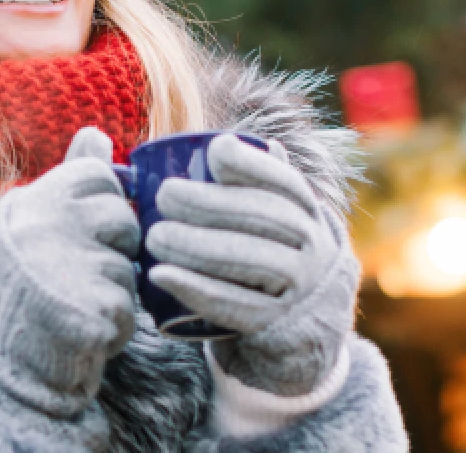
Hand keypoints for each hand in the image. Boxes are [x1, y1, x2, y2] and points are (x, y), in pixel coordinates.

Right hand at [0, 127, 140, 417]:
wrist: (2, 366)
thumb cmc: (27, 287)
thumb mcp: (37, 224)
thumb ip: (70, 178)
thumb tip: (96, 132)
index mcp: (28, 202)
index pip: (98, 174)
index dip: (103, 205)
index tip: (82, 231)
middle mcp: (42, 227)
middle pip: (122, 217)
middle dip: (114, 248)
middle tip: (78, 273)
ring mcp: (64, 268)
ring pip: (129, 264)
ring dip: (115, 288)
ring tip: (77, 302)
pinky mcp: (90, 310)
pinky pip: (130, 306)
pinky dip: (116, 324)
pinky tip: (84, 330)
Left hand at [146, 134, 359, 396]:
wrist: (305, 323)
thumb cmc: (273, 252)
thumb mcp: (278, 217)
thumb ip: (256, 183)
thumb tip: (222, 142)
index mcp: (306, 210)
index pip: (284, 181)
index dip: (253, 163)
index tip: (215, 152)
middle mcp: (310, 244)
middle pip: (263, 217)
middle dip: (210, 202)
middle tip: (164, 194)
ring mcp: (298, 286)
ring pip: (249, 260)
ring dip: (197, 245)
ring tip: (154, 236)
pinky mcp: (275, 323)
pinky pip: (235, 306)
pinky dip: (195, 289)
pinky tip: (160, 274)